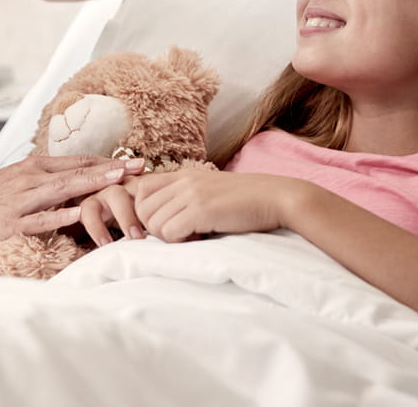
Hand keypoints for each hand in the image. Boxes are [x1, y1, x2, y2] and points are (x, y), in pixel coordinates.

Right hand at [0, 155, 143, 249]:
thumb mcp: (18, 181)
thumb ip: (47, 180)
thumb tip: (78, 181)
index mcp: (34, 168)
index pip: (78, 162)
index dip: (108, 161)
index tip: (136, 162)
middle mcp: (30, 179)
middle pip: (77, 171)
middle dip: (111, 169)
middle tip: (140, 167)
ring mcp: (21, 201)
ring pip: (62, 190)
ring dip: (92, 184)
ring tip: (118, 181)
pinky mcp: (10, 223)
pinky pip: (39, 219)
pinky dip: (60, 216)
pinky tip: (79, 215)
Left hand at [129, 168, 302, 242]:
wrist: (277, 198)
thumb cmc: (245, 202)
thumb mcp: (209, 191)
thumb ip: (185, 198)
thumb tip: (160, 221)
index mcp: (183, 175)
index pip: (141, 191)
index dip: (147, 213)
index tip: (166, 226)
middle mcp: (183, 181)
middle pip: (142, 210)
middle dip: (155, 229)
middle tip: (180, 235)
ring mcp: (191, 194)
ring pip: (154, 224)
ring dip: (169, 238)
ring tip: (192, 237)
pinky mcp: (201, 210)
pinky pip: (169, 233)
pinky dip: (179, 243)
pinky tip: (199, 240)